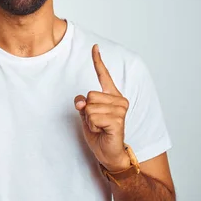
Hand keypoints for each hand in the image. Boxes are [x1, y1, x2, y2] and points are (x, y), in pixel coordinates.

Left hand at [74, 44, 129, 171]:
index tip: (95, 47)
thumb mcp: (86, 115)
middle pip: (89, 95)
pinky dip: (92, 126)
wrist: (109, 153)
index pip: (103, 75)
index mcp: (112, 96)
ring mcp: (120, 110)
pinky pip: (93, 117)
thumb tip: (80, 102)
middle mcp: (119, 100)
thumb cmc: (99, 133)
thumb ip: (83, 104)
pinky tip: (102, 131)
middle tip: (95, 122)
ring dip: (89, 120)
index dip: (98, 61)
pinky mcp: (118, 120)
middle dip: (87, 111)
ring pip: (90, 107)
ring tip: (99, 127)